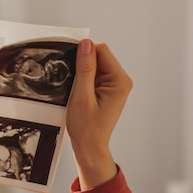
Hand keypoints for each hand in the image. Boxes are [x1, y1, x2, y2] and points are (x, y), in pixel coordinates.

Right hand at [66, 39, 132, 188]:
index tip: (71, 68)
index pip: (101, 50)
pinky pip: (94, 75)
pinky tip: (80, 95)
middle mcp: (121, 81)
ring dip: (83, 74)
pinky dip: (84, 81)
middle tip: (75, 85)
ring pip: (95, 65)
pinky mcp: (108, 90)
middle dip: (83, 66)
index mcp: (119, 81)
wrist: (90, 148)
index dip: (83, 54)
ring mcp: (115, 85)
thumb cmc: (86, 128)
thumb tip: (85, 44)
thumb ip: (85, 69)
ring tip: (78, 93)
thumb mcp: (81, 96)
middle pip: (99, 56)